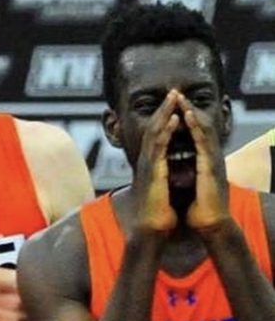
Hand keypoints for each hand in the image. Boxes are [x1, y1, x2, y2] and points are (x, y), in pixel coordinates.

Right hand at [134, 89, 179, 233]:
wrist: (151, 229)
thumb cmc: (158, 214)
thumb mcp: (163, 190)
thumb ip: (165, 178)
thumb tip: (171, 172)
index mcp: (151, 165)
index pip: (156, 136)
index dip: (164, 118)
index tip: (173, 104)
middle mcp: (147, 162)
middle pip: (154, 128)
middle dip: (163, 109)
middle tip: (172, 91)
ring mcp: (149, 166)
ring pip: (155, 133)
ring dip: (165, 113)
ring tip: (173, 97)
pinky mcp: (154, 172)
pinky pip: (160, 146)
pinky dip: (167, 131)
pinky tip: (174, 119)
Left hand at [181, 97, 228, 230]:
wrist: (209, 224)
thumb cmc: (199, 208)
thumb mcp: (190, 185)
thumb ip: (185, 172)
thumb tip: (175, 166)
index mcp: (204, 160)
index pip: (195, 132)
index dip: (185, 118)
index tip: (173, 105)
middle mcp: (210, 156)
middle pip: (200, 124)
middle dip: (187, 107)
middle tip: (175, 92)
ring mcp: (212, 159)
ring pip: (202, 128)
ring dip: (190, 110)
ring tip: (179, 97)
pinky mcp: (210, 165)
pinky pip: (202, 141)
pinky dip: (195, 126)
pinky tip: (187, 115)